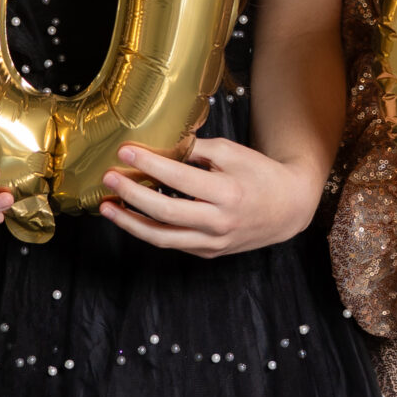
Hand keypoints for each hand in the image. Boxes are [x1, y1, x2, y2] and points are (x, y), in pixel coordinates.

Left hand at [98, 138, 322, 256]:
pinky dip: (150, 230)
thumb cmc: (260, 175)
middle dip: (132, 195)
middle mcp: (220, 222)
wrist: (289, 208)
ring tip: (107, 207)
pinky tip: (132, 216)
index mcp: (228, 192)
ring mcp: (213, 242)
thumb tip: (161, 143)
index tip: (125, 151)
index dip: (150, 164)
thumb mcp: (233, 153)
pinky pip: (173, 243)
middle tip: (108, 178)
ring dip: (130, 223)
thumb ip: (197, 150)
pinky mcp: (209, 253)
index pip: (180, 178)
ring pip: (163, 238)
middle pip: (166, 212)